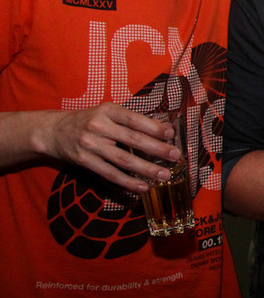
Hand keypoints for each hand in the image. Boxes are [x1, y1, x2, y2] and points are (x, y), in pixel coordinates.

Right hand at [45, 103, 179, 192]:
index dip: (154, 127)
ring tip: (164, 175)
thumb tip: (162, 129)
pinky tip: (142, 187)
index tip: (170, 134)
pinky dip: (127, 182)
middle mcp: (99, 126)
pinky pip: (110, 174)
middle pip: (133, 140)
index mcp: (108, 110)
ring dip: (146, 169)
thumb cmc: (88, 121)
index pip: (135, 119)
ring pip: (123, 160)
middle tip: (175, 156)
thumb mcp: (107, 112)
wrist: (53, 131)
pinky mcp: (84, 161)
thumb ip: (130, 120)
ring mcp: (91, 145)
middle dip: (157, 149)